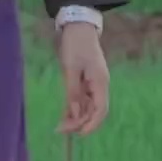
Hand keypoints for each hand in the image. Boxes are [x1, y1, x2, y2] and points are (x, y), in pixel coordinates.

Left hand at [56, 22, 109, 136]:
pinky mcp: (87, 81)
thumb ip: (73, 92)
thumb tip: (75, 114)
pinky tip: (65, 116)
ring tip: (60, 126)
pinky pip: (83, 100)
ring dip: (76, 118)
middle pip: (94, 111)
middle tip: (61, 129)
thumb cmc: (75, 45)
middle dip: (80, 123)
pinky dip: (74, 108)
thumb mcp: (71, 69)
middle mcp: (100, 86)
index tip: (78, 133)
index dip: (91, 124)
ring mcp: (94, 84)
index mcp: (100, 82)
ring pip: (88, 107)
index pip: (101, 110)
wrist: (78, 27)